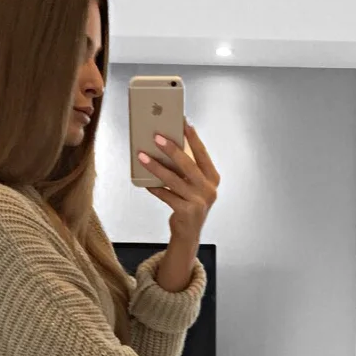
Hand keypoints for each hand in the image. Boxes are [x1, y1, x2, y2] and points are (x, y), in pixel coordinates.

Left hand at [137, 120, 219, 250]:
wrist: (189, 233)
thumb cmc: (189, 203)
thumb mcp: (194, 185)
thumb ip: (187, 169)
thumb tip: (167, 145)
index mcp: (213, 178)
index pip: (202, 153)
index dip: (193, 137)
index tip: (183, 122)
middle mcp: (209, 189)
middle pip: (188, 164)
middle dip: (171, 149)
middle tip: (156, 137)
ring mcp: (199, 201)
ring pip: (173, 180)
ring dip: (156, 167)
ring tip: (142, 156)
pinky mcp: (187, 212)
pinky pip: (166, 195)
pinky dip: (155, 188)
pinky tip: (145, 182)